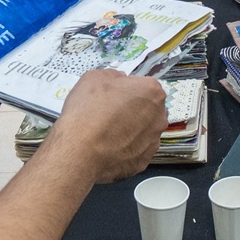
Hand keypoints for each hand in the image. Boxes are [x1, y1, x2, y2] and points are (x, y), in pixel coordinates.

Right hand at [45, 70, 166, 183]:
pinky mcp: (143, 163)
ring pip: (143, 131)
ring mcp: (153, 142)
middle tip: (109, 115)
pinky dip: (124, 149)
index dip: (125, 90)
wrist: (79, 152)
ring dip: (130, 130)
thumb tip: (119, 82)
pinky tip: (107, 149)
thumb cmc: (88, 111)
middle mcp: (159, 116)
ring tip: (106, 134)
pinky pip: (135, 151)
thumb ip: (113, 76)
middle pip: (147, 109)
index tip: (111, 97)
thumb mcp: (94, 77)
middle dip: (132, 110)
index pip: (143, 86)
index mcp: (152, 91)